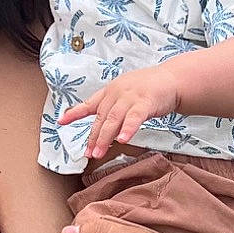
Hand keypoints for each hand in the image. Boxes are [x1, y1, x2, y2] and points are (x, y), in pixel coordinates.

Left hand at [59, 69, 179, 159]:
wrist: (172, 79)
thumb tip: (101, 126)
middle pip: (101, 118)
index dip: (75, 113)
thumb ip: (112, 107)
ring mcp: (131, 97)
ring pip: (114, 119)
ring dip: (105, 137)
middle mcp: (117, 93)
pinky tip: (123, 139)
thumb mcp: (125, 93)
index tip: (61, 121)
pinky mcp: (146, 102)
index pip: (89, 103)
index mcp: (111, 91)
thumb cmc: (149, 89)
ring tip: (98, 152)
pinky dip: (127, 129)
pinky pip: (134, 117)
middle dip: (93, 137)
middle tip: (87, 153)